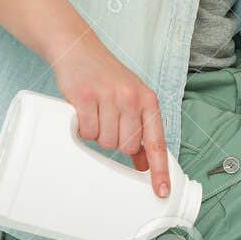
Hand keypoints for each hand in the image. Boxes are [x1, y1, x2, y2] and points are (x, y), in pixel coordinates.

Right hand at [51, 31, 172, 197]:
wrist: (78, 48)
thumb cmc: (106, 77)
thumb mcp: (132, 99)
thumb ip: (141, 128)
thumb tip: (146, 163)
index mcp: (148, 100)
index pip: (157, 142)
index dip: (160, 170)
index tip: (162, 191)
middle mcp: (132, 98)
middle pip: (126, 146)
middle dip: (115, 141)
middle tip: (107, 120)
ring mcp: (109, 97)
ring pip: (105, 142)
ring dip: (97, 134)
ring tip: (95, 112)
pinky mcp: (85, 97)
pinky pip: (86, 132)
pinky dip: (82, 128)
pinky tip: (83, 112)